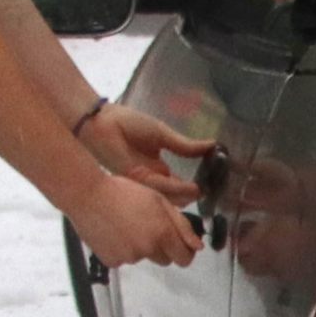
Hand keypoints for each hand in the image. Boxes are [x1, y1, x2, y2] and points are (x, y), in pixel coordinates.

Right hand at [68, 169, 201, 268]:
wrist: (87, 195)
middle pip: (165, 260)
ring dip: (140, 247)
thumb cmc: (123, 192)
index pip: (184, 259)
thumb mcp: (159, 201)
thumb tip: (198, 246)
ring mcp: (129, 258)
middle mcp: (148, 249)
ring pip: (143, 258)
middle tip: (148, 227)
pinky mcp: (111, 261)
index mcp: (163, 234)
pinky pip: (124, 259)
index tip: (180, 244)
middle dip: (163, 248)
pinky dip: (122, 250)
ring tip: (126, 224)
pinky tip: (114, 232)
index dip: (184, 252)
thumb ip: (182, 226)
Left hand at [82, 102, 206, 186]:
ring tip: (199, 191)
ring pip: (167, 195)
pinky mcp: (134, 180)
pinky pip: (157, 188)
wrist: (103, 120)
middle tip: (207, 193)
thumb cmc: (128, 123)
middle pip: (173, 195)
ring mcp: (142, 181)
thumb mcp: (163, 134)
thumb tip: (212, 145)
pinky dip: (174, 188)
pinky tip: (188, 186)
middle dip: (189, 196)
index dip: (192, 187)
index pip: (177, 184)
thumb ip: (186, 145)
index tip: (210, 186)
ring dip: (184, 194)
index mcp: (157, 168)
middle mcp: (151, 178)